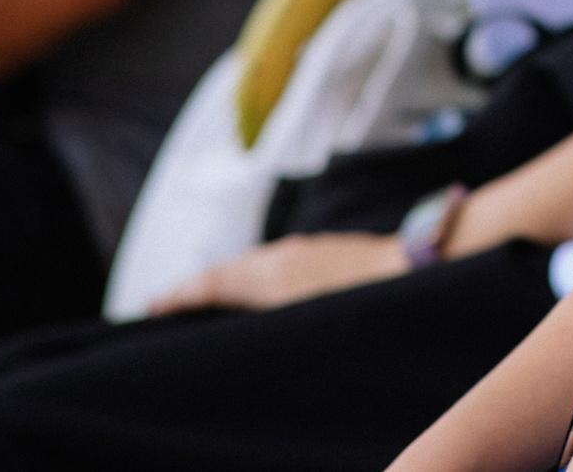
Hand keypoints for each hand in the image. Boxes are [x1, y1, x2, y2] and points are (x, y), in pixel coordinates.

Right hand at [148, 231, 409, 314]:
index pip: (210, 285)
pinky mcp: (325, 250)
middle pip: (225, 272)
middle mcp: (282, 257)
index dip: (178, 296)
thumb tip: (237, 317)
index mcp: (270, 275)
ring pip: (252, 265)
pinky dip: (255, 276)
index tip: (150, 306)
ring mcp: (304, 250)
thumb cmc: (367, 301)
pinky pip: (276, 263)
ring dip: (226, 282)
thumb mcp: (307, 321)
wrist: (422, 264)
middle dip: (195, 289)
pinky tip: (261, 289)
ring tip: (206, 299)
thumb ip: (266, 319)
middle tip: (167, 304)